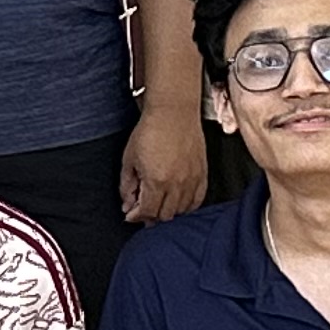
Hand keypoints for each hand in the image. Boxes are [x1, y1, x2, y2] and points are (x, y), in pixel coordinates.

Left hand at [119, 99, 207, 222]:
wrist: (174, 112)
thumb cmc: (150, 131)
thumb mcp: (129, 159)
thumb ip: (127, 186)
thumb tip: (127, 205)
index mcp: (156, 181)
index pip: (147, 212)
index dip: (137, 217)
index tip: (131, 214)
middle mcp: (176, 184)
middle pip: (164, 215)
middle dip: (150, 216)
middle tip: (142, 210)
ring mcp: (192, 180)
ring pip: (181, 211)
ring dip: (168, 212)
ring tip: (158, 206)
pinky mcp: (202, 174)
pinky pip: (197, 201)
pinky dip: (186, 206)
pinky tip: (177, 203)